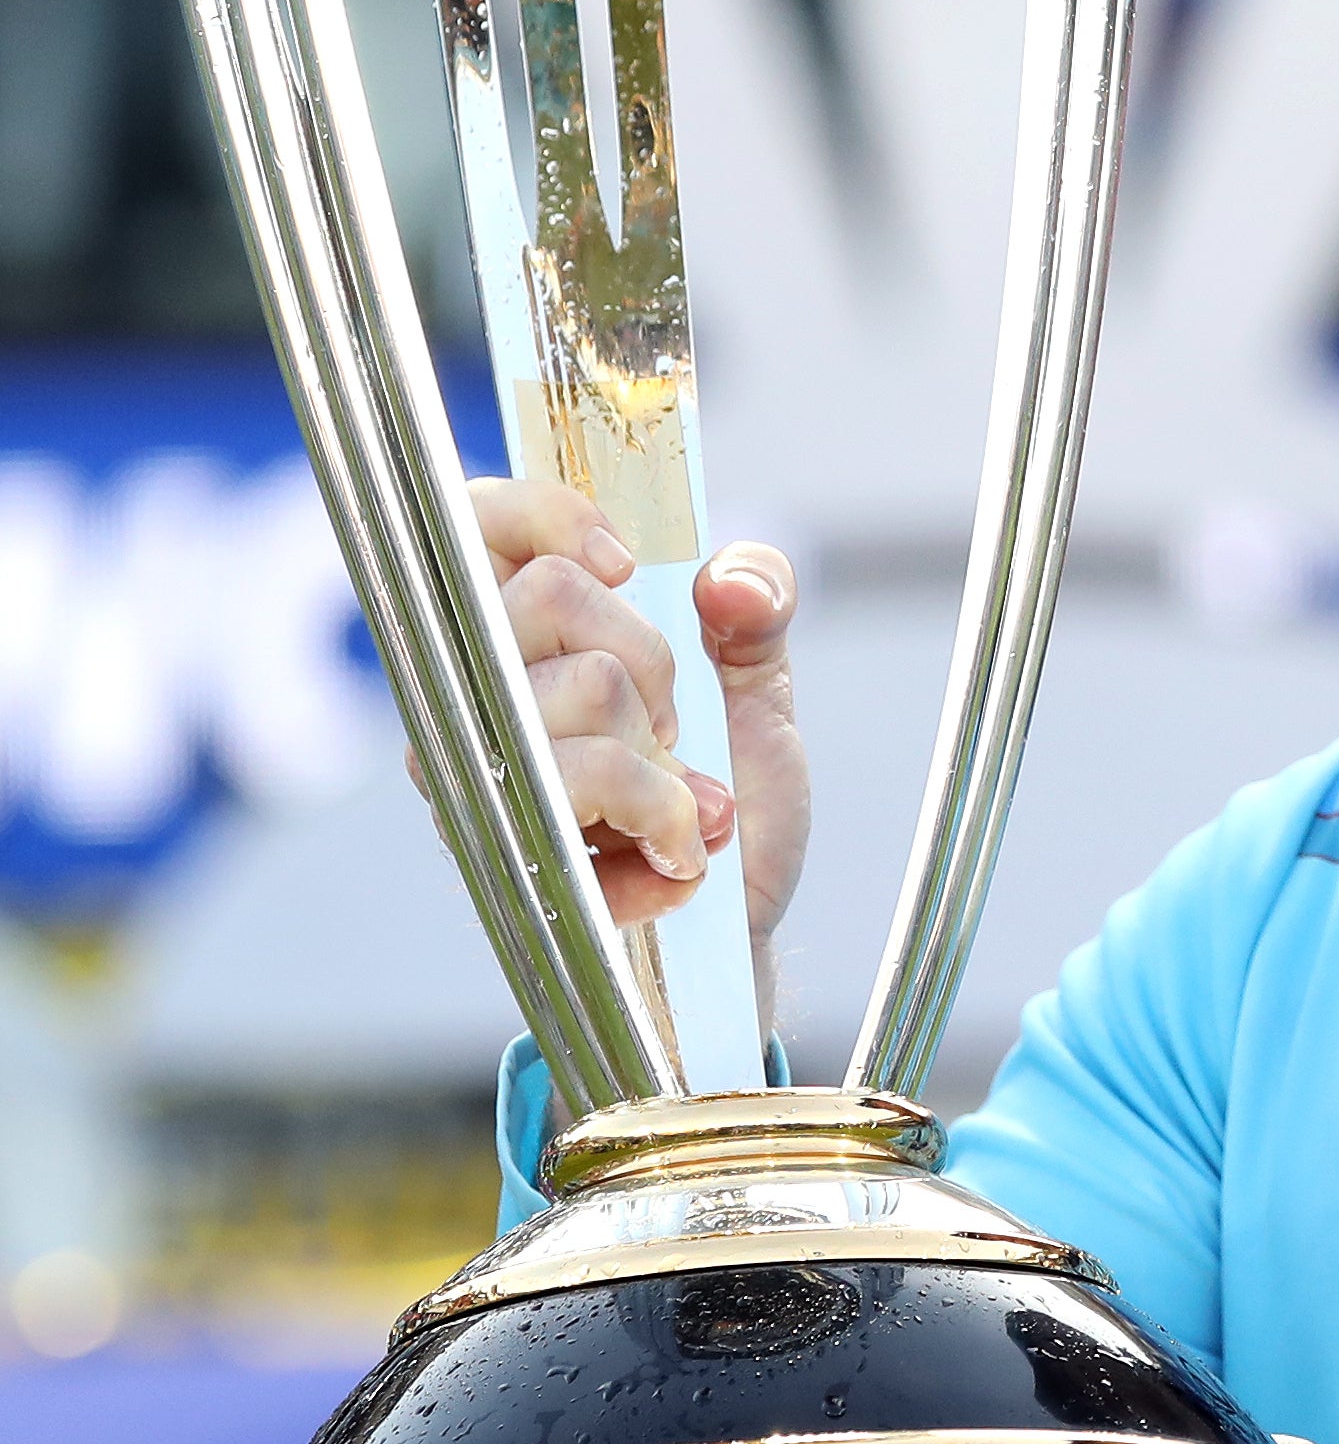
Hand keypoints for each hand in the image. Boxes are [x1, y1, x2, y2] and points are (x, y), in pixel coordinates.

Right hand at [425, 480, 813, 1025]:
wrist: (737, 927)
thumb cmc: (727, 800)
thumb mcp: (760, 692)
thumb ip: (756, 609)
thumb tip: (727, 578)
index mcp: (519, 634)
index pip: (478, 524)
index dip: (549, 516)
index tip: (628, 564)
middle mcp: (473, 692)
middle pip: (551, 594)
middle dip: (650, 660)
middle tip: (671, 729)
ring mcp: (477, 768)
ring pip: (585, 687)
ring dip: (666, 756)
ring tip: (683, 802)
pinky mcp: (501, 841)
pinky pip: (593, 782)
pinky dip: (667, 816)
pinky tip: (675, 853)